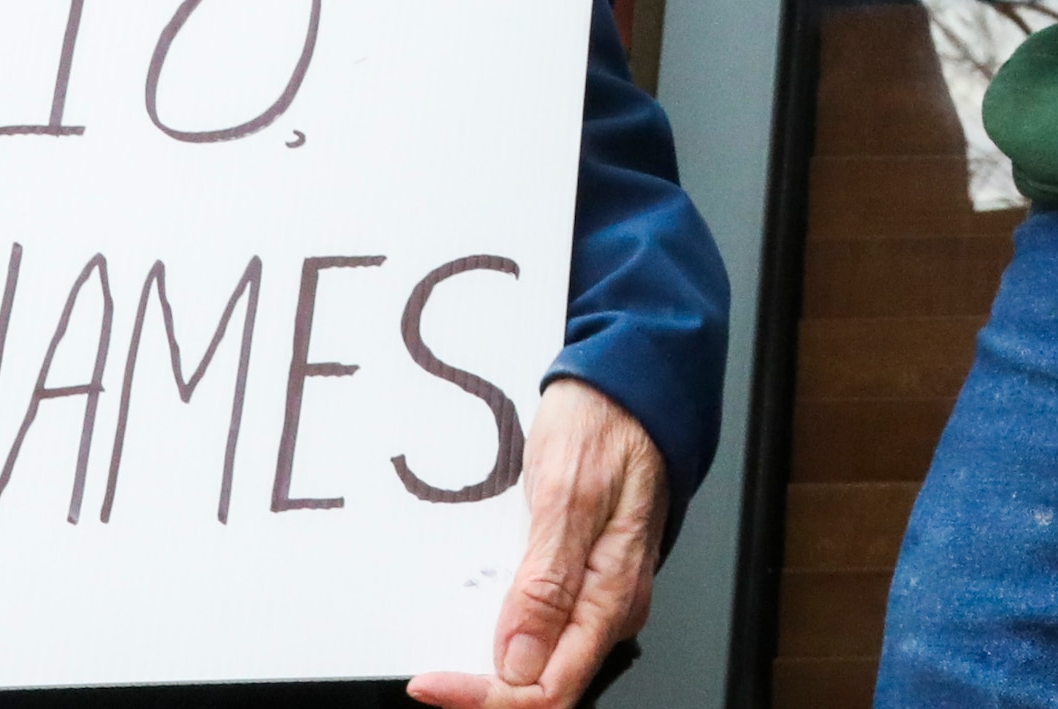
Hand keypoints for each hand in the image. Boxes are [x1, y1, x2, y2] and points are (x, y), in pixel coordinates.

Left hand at [407, 378, 670, 708]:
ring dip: (489, 657)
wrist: (628, 380)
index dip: (487, 696)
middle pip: (544, 681)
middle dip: (484, 682)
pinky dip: (500, 623)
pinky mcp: (583, 574)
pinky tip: (473, 605)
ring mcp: (598, 591)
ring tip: (445, 635)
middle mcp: (611, 606)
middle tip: (429, 670)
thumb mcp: (569, 495)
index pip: (552, 686)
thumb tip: (520, 662)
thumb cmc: (606, 424)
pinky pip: (542, 620)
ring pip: (540, 656)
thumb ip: (549, 582)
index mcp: (614, 596)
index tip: (431, 682)